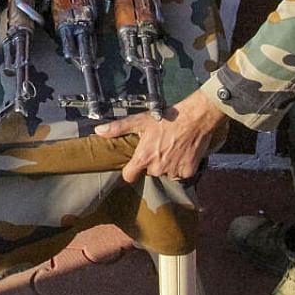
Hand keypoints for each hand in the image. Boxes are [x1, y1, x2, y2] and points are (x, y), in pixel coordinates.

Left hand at [95, 92, 228, 183]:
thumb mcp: (141, 121)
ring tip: (171, 148)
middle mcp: (157, 168)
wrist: (195, 118)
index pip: (129, 176)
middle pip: (149, 173)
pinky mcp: (188, 172)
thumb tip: (98, 131)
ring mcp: (173, 171)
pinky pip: (180, 174)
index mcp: (144, 157)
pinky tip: (181, 153)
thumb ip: (118, 128)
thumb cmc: (167, 118)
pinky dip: (180, 166)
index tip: (134, 164)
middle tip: (158, 147)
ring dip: (166, 165)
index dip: (130, 171)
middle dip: (152, 163)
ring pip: (165, 174)